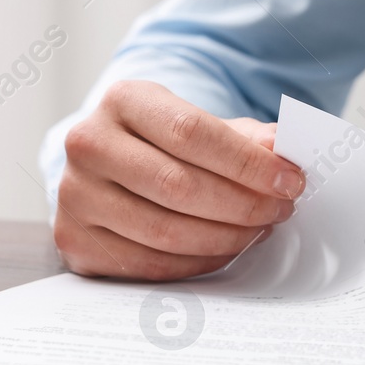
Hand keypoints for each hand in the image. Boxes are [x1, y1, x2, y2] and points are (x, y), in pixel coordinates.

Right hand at [55, 81, 305, 280]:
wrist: (109, 164)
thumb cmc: (164, 143)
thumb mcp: (203, 125)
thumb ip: (247, 137)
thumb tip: (286, 150)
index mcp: (123, 100)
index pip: (191, 132)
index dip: (247, 163)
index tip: (290, 180)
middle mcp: (88, 143)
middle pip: (178, 185)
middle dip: (243, 204)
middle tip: (280, 210)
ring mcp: (75, 194)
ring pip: (165, 231)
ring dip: (226, 237)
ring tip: (258, 230)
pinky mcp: (74, 240)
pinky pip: (149, 263)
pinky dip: (198, 262)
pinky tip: (226, 249)